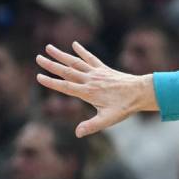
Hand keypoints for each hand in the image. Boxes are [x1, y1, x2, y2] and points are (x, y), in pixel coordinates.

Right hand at [36, 42, 157, 137]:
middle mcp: (90, 80)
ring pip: (76, 62)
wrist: (142, 92)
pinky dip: (82, 51)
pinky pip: (91, 58)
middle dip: (51, 65)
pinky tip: (74, 44)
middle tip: (37, 58)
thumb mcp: (108, 119)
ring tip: (48, 47)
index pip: (65, 87)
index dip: (51, 82)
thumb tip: (77, 134)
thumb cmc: (125, 107)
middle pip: (67, 71)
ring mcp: (97, 73)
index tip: (38, 77)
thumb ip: (92, 126)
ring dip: (62, 55)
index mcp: (88, 93)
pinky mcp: (104, 69)